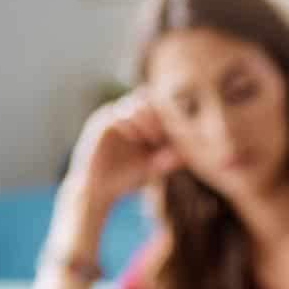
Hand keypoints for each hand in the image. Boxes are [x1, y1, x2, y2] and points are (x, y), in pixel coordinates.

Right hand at [63, 89, 180, 219]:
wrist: (97, 189)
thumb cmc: (127, 179)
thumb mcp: (154, 169)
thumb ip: (170, 160)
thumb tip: (191, 154)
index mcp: (139, 122)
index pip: (158, 105)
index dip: (169, 115)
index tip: (176, 134)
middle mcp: (125, 116)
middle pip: (147, 99)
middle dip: (159, 115)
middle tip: (164, 135)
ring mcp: (111, 118)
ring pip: (133, 104)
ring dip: (146, 119)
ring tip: (152, 139)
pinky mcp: (99, 125)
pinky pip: (116, 115)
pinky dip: (129, 124)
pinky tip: (136, 138)